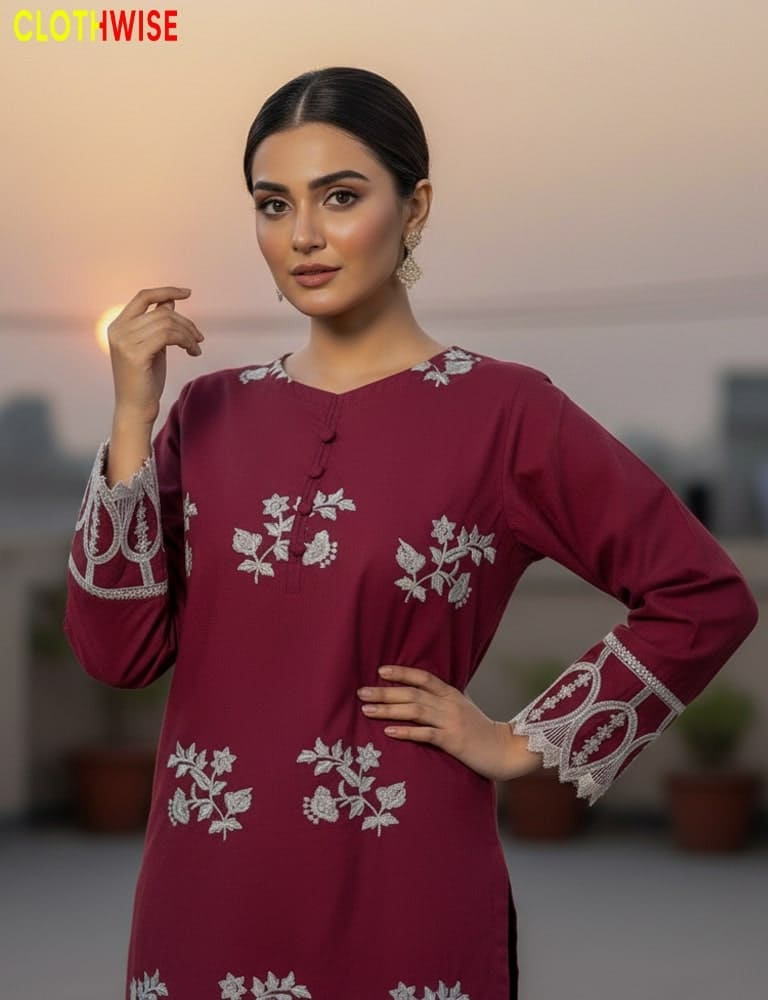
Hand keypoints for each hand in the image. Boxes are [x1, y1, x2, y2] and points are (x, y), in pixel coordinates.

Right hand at [107, 286, 204, 424]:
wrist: (136, 408)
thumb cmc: (145, 380)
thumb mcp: (153, 346)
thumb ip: (157, 324)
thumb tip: (169, 302)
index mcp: (119, 325)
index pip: (143, 297)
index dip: (166, 291)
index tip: (187, 292)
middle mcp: (118, 330)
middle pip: (162, 312)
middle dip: (186, 323)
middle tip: (199, 338)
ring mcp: (124, 341)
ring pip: (168, 323)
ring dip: (188, 334)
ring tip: (195, 348)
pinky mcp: (135, 354)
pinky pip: (169, 336)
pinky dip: (186, 342)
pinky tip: (192, 352)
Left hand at [356, 664, 530, 781]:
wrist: (506, 749)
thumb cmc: (481, 729)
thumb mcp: (464, 707)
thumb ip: (446, 697)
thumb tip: (425, 688)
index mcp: (452, 694)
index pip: (423, 677)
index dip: (402, 672)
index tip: (381, 671)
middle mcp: (450, 704)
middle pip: (413, 693)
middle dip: (385, 692)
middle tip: (362, 692)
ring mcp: (451, 722)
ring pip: (415, 710)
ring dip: (389, 710)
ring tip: (367, 710)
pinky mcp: (453, 741)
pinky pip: (426, 734)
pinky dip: (406, 732)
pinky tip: (389, 732)